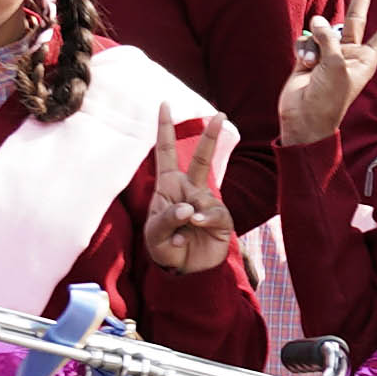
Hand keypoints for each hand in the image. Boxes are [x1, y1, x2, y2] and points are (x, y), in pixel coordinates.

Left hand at [141, 118, 238, 274]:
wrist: (186, 271)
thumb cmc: (165, 247)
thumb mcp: (155, 234)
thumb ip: (167, 219)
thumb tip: (189, 208)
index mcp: (168, 186)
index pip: (166, 152)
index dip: (165, 129)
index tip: (164, 104)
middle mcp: (189, 190)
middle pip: (201, 158)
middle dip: (210, 136)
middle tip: (221, 115)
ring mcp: (206, 203)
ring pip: (204, 197)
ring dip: (189, 216)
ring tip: (181, 233)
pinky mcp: (220, 219)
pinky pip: (214, 214)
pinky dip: (203, 222)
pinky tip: (194, 230)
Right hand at [279, 0, 376, 145]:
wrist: (304, 119)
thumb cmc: (329, 98)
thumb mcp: (337, 65)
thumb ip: (329, 38)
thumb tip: (318, 19)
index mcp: (366, 59)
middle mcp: (350, 54)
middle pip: (356, 20)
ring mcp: (329, 55)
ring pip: (322, 31)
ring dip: (316, 41)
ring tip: (313, 64)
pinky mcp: (309, 57)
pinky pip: (306, 40)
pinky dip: (304, 49)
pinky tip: (304, 64)